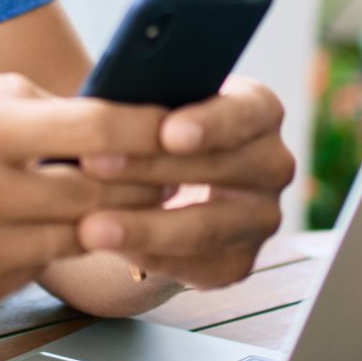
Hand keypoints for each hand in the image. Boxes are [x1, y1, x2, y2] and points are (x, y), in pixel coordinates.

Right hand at [0, 74, 175, 323]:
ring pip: (80, 235)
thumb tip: (87, 105)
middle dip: (143, 183)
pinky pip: (39, 268)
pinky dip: (50, 249)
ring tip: (121, 202)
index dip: (151, 129)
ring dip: (108, 221)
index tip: (183, 125)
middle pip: (102, 191)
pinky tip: (42, 233)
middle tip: (170, 172)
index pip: (96, 129)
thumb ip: (11, 97)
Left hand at [73, 76, 291, 290]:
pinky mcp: (240, 261)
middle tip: (91, 165)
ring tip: (90, 227)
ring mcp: (262, 218)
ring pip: (205, 227)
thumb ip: (141, 94)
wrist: (158, 179)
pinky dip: (149, 257)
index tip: (169, 133)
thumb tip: (107, 98)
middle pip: (218, 169)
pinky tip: (110, 249)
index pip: (245, 113)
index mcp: (258, 111)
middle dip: (149, 168)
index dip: (209, 124)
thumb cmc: (151, 125)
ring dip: (143, 227)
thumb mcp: (152, 98)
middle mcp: (271, 164)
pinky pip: (196, 267)